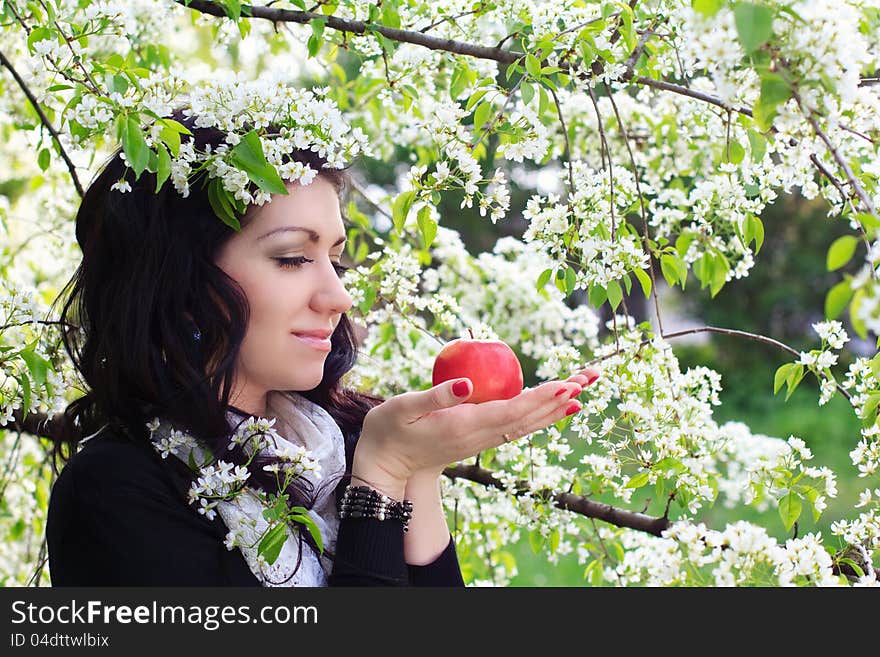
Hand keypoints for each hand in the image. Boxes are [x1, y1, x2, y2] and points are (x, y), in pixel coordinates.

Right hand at [353, 366, 601, 493]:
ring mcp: (483, 439)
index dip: (541, 398)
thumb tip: (466, 384)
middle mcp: (481, 435)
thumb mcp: (402, 409)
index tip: (567, 385)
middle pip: (530, 417)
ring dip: (557, 406)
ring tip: (583, 388)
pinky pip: (518, 425)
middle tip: (591, 376)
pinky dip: (541, 414)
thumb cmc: (389, 433)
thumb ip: (435, 396)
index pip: (512, 411)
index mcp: (465, 426)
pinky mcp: (481, 438)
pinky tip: (555, 404)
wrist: (389, 468)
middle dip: (562, 397)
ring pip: (528, 423)